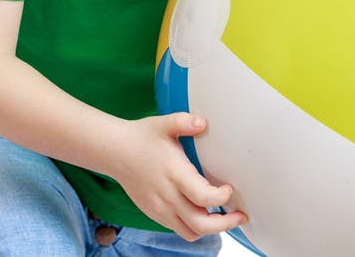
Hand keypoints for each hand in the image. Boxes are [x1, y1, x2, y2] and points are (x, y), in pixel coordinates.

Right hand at [111, 113, 247, 240]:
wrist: (115, 151)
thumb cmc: (141, 137)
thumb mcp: (163, 123)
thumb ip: (184, 122)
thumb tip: (204, 123)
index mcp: (173, 173)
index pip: (203, 196)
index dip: (222, 197)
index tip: (230, 188)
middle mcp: (167, 196)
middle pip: (201, 224)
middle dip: (225, 224)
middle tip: (239, 216)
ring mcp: (160, 208)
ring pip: (191, 232)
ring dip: (209, 229)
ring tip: (222, 217)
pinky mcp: (155, 214)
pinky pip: (178, 229)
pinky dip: (194, 227)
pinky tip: (201, 213)